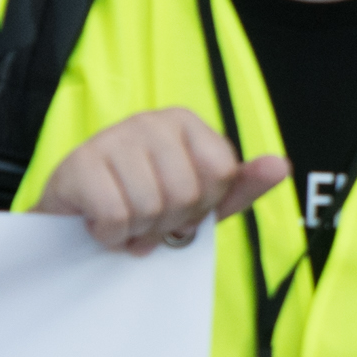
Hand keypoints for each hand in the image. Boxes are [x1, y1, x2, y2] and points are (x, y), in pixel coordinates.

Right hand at [40, 105, 290, 253]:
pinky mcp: (79, 163)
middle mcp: (150, 120)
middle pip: (187, 194)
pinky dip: (111, 235)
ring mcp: (112, 137)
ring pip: (151, 208)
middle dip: (168, 223)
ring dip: (137, 231)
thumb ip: (241, 184)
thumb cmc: (142, 201)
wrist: (75, 216)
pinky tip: (101, 224)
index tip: (182, 208)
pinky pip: (116, 216)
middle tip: (149, 221)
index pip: (223, 174)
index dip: (205, 206)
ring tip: (125, 222)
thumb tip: (280, 166)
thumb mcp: (200, 198)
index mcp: (185, 121)